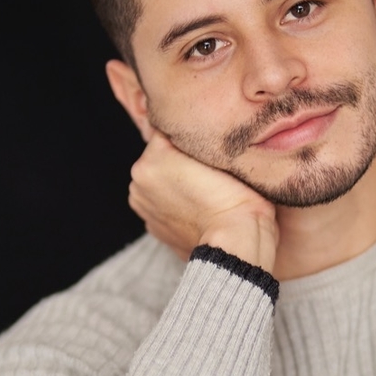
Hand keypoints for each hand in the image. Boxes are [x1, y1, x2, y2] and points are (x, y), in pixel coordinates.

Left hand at [128, 130, 278, 271]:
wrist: (238, 242)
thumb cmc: (235, 198)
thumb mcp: (220, 151)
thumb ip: (196, 137)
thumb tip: (189, 134)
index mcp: (150, 158)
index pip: (170, 132)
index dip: (193, 137)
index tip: (210, 150)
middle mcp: (137, 182)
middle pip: (162, 157)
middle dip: (181, 162)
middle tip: (209, 174)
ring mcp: (144, 208)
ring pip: (162, 182)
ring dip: (178, 184)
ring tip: (205, 194)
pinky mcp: (155, 229)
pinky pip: (166, 206)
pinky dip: (178, 206)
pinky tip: (198, 211)